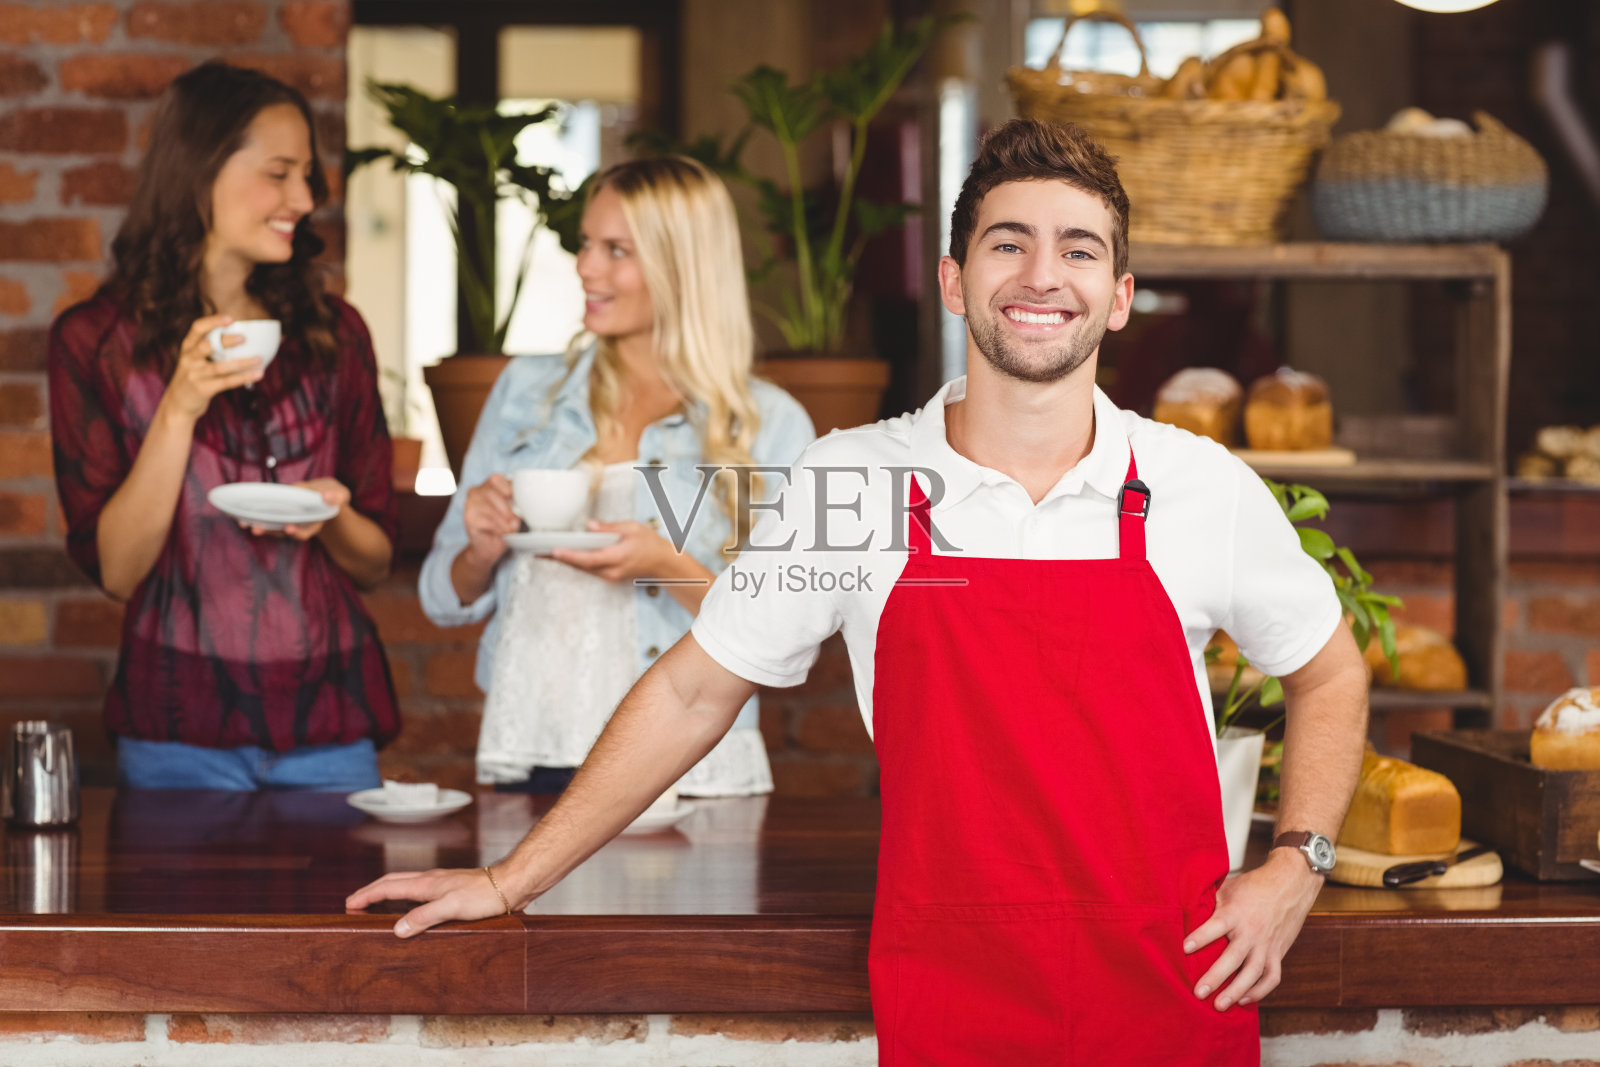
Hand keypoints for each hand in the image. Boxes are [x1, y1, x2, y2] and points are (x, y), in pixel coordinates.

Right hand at [158, 314, 262, 424]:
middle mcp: (189, 358)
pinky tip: (258, 374)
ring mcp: (195, 374)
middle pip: (206, 346)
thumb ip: (211, 347)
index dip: (213, 321)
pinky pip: (226, 382)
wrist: (178, 404)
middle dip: (225, 341)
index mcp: (188, 347)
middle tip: (244, 338)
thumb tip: (244, 335)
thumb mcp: (195, 358)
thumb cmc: (195, 376)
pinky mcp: (202, 389)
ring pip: (220, 367)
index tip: (230, 318)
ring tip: (259, 358)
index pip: (197, 328)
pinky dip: (243, 378)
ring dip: (241, 362)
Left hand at [241, 477, 349, 540]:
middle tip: (255, 529)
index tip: (288, 529)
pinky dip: (256, 517)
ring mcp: (289, 521)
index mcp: (316, 523)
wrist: (326, 497)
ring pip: (273, 527)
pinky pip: (268, 518)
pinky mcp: (281, 515)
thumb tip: (325, 496)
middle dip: (270, 531)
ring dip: (259, 525)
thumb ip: (336, 496)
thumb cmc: (332, 493)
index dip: (297, 532)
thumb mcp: (340, 493)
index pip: (306, 531)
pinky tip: (242, 517)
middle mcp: (300, 526)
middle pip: (284, 532)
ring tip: (244, 523)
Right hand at [345, 865, 517, 938]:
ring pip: (407, 885)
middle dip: (372, 891)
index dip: (366, 895)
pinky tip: (415, 909)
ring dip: (388, 893)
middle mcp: (432, 880)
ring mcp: (443, 884)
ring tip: (377, 906)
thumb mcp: (452, 907)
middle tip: (355, 903)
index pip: (388, 886)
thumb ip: (424, 916)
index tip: (349, 904)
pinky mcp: (454, 891)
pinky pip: (422, 893)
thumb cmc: (486, 894)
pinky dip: (407, 899)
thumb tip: (397, 929)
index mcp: (426, 883)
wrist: (513, 884)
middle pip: (394, 881)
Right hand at [462, 473, 518, 566]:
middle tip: (515, 520)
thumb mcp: (513, 512)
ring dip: (503, 519)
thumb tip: (521, 507)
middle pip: (491, 492)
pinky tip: (502, 532)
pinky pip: (485, 520)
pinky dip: (497, 527)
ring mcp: (470, 505)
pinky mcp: (469, 519)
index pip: (496, 479)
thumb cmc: (503, 526)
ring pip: (487, 507)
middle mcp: (476, 492)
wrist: (489, 547)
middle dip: (506, 508)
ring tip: (510, 528)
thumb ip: (516, 504)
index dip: (507, 487)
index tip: (514, 499)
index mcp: (488, 486)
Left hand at [550, 520, 671, 583]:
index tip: (555, 550)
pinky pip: (589, 570)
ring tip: (545, 552)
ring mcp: (610, 576)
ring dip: (565, 561)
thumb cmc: (651, 544)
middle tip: (539, 550)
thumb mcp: (633, 528)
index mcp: (618, 557)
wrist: (663, 563)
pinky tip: (564, 555)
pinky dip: (576, 562)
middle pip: (581, 566)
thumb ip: (610, 528)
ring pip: (583, 569)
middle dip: (560, 558)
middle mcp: (612, 571)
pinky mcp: (609, 577)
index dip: (571, 556)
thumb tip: (590, 526)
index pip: (590, 559)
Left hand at [1183, 848, 1322, 1009]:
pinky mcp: (1278, 953)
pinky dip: (1259, 991)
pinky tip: (1244, 999)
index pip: (1215, 927)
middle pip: (1233, 957)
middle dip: (1215, 977)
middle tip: (1198, 992)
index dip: (1200, 937)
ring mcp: (1267, 944)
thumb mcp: (1228, 888)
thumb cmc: (1254, 886)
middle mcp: (1251, 931)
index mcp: (1235, 912)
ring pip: (1253, 973)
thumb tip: (1184, 912)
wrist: (1290, 884)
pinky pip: (1271, 977)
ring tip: (1219, 1005)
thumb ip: (1209, 902)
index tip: (1184, 949)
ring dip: (1236, 991)